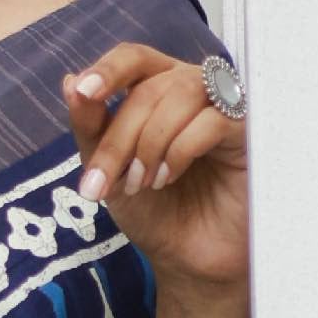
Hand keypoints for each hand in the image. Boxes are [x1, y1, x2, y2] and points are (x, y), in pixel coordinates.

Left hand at [64, 41, 247, 302]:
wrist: (186, 259)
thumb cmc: (154, 211)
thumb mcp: (108, 170)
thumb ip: (90, 127)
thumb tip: (69, 81)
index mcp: (158, 89)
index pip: (134, 58)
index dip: (109, 69)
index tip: (86, 92)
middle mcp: (192, 91)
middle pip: (150, 85)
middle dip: (120, 136)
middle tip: (103, 181)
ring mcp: (222, 108)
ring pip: (182, 93)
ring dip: (150, 141)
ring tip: (141, 182)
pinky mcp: (247, 133)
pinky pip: (212, 121)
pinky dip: (180, 149)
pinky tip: (169, 177)